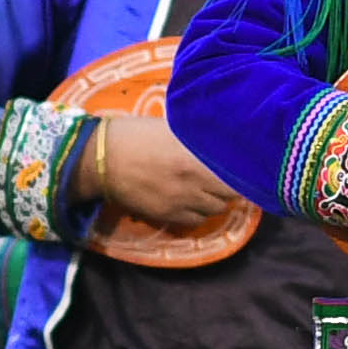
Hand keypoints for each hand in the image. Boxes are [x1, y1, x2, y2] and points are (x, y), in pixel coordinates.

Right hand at [86, 111, 245, 234]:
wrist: (101, 159)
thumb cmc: (136, 134)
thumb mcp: (173, 128)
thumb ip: (200, 138)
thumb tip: (224, 141)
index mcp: (197, 156)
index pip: (238, 172)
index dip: (245, 171)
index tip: (246, 166)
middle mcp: (194, 182)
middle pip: (231, 194)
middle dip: (233, 186)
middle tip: (229, 177)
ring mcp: (181, 201)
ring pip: (215, 209)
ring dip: (217, 200)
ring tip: (210, 189)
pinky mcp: (167, 215)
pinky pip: (196, 221)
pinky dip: (199, 212)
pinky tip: (193, 201)